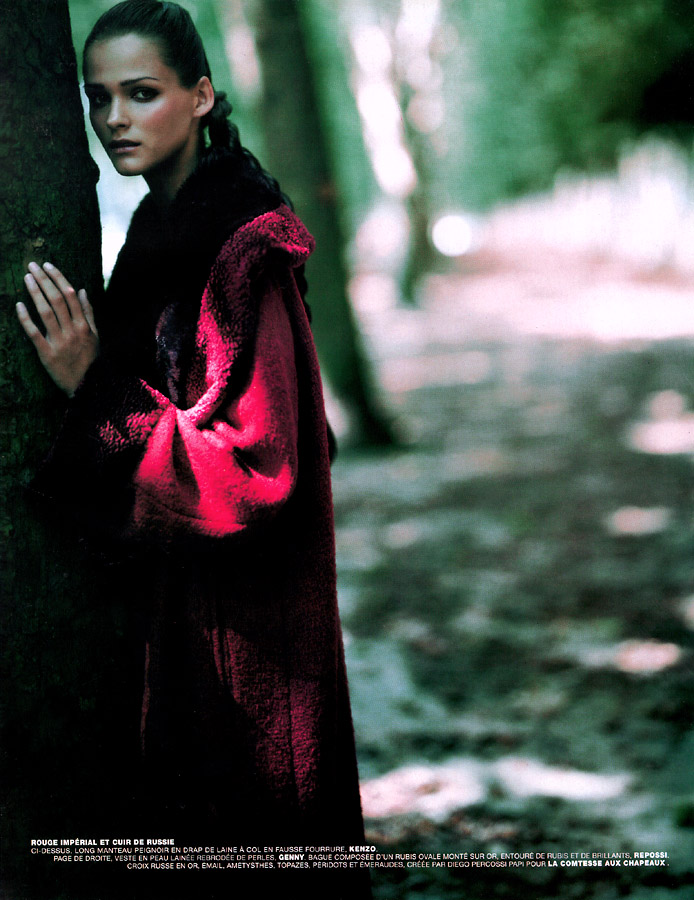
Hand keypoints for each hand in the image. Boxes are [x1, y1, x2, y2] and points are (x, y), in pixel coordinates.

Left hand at [16, 262, 98, 396]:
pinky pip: (34, 333)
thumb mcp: (95, 336)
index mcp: (84, 326)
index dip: (58, 278)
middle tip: (32, 265)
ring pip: (46, 312)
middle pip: (57, 300)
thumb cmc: (91, 360)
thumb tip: (81, 290)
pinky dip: (26, 319)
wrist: (88, 387)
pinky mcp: (47, 354)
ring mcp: (59, 342)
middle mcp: (72, 331)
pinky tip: (19, 305)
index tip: (47, 265)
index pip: (70, 295)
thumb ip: (88, 313)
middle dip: (44, 280)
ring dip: (35, 293)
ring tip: (26, 278)